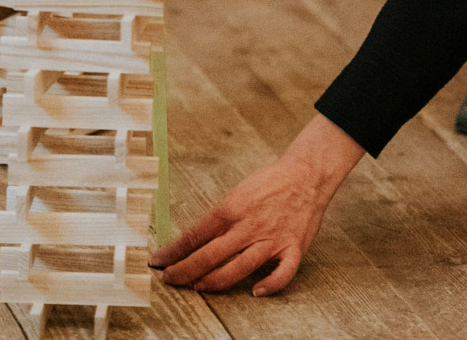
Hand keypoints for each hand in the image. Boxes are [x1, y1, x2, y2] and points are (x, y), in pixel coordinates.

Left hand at [151, 116, 363, 294]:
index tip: (159, 261)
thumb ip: (221, 216)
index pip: (196, 234)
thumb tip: (194, 238)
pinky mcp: (293, 247)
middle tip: (171, 279)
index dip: (174, 251)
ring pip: (239, 268)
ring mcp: (272, 238)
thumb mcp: (239, 192)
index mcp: (234, 207)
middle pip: (211, 254)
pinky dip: (269, 286)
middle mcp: (250, 225)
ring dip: (215, 281)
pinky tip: (256, 292)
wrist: (307, 173)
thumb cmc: (271, 182)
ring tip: (199, 287)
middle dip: (185, 270)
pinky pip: (282, 274)